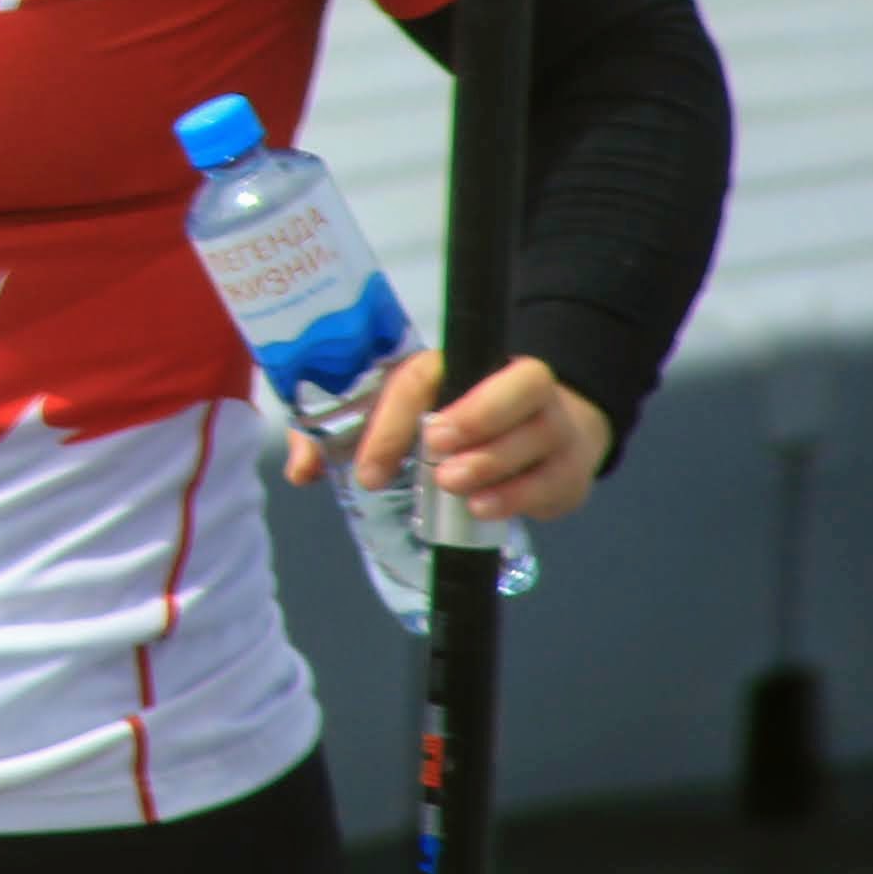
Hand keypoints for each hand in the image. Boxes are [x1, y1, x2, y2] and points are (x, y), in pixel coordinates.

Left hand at [283, 350, 612, 525]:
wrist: (544, 426)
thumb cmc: (452, 419)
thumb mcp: (396, 419)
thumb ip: (341, 437)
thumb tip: (300, 468)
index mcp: (460, 365)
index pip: (426, 377)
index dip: (395, 420)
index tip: (370, 469)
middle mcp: (518, 385)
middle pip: (515, 387)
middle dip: (475, 418)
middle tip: (434, 454)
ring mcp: (555, 424)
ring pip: (538, 434)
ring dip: (492, 463)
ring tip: (453, 488)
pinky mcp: (572, 467)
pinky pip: (554, 479)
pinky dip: (520, 497)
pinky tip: (484, 508)